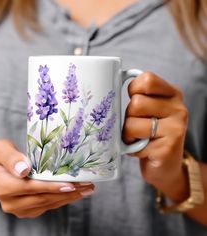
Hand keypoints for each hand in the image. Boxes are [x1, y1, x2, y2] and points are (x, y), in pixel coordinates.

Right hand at [0, 140, 93, 217]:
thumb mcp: (0, 150)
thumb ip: (10, 157)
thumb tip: (24, 169)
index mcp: (3, 186)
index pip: (32, 188)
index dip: (52, 187)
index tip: (71, 184)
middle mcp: (11, 202)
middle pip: (43, 198)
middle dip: (67, 193)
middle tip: (87, 185)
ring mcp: (19, 209)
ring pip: (47, 204)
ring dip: (68, 198)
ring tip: (86, 189)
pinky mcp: (26, 210)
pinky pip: (46, 206)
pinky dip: (61, 200)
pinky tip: (75, 194)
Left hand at [122, 72, 188, 200]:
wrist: (165, 167)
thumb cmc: (149, 135)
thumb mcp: (148, 111)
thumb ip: (138, 97)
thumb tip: (110, 84)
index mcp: (172, 94)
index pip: (147, 79)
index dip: (133, 90)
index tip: (133, 101)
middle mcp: (178, 108)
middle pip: (136, 103)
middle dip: (128, 117)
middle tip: (136, 127)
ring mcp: (176, 128)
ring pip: (132, 122)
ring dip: (127, 134)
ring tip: (137, 139)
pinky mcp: (169, 147)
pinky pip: (135, 143)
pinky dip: (132, 149)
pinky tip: (142, 150)